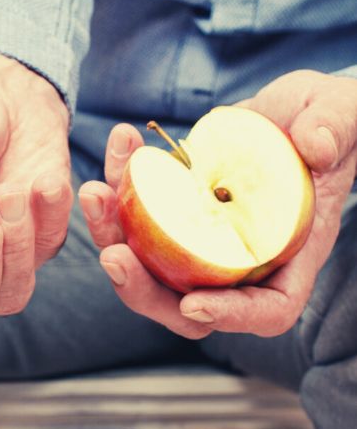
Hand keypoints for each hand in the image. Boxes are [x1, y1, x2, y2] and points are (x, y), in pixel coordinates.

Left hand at [79, 70, 356, 338]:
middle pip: (184, 303)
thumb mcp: (343, 115)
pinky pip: (134, 215)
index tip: (193, 305)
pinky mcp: (170, 212)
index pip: (265, 310)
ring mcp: (197, 239)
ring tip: (95, 194)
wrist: (291, 111)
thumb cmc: (329, 121)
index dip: (229, 317)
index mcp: (287, 254)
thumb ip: (335, 129)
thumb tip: (316, 147)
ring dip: (111, 233)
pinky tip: (120, 144)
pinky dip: (118, 186)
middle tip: (112, 255)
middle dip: (142, 288)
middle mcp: (236, 259)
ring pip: (145, 263)